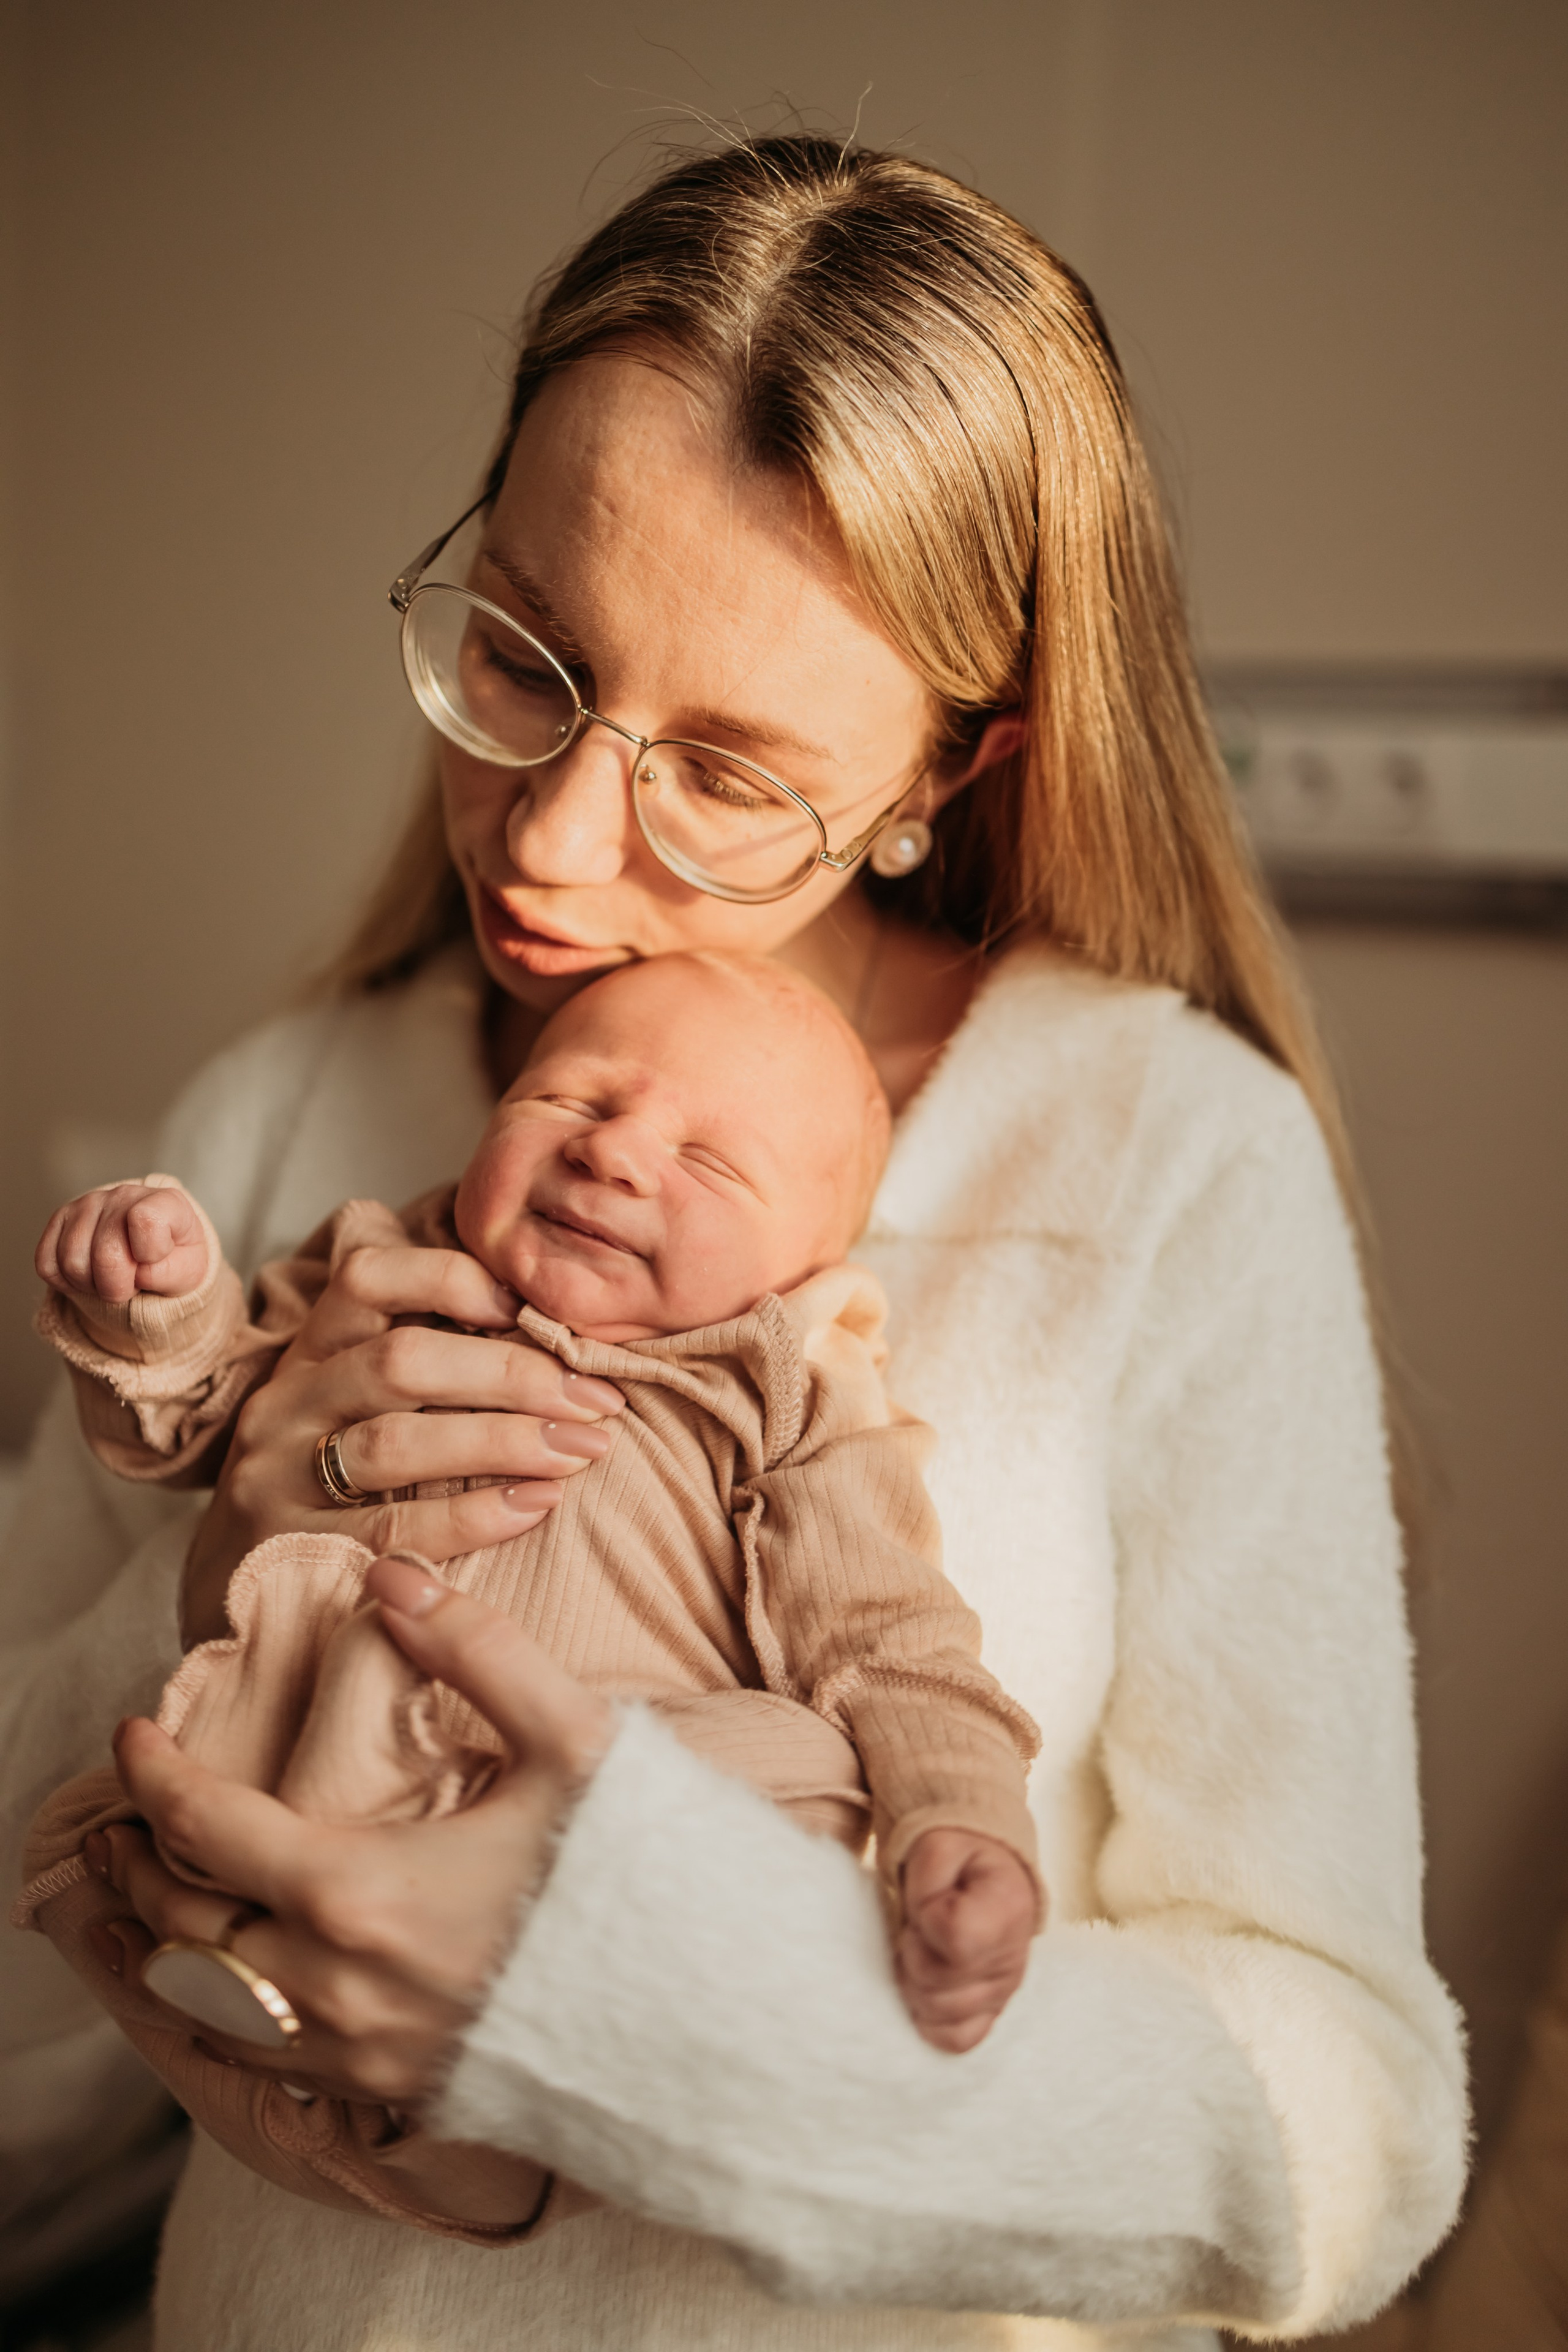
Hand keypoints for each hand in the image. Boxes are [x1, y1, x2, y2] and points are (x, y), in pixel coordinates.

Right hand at [36, 1180, 210, 1305]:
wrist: (150, 1252)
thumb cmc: (173, 1258)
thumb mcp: (189, 1271)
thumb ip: (172, 1273)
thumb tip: (141, 1272)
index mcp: (163, 1201)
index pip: (145, 1221)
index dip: (149, 1255)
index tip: (155, 1260)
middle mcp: (123, 1195)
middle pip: (105, 1254)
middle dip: (118, 1286)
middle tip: (131, 1284)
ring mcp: (87, 1204)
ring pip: (72, 1262)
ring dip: (91, 1286)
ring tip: (111, 1278)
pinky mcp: (59, 1220)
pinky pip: (47, 1264)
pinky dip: (66, 1283)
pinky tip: (89, 1274)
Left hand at [96, 1557, 614, 2104]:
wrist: (710, 2026)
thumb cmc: (641, 1878)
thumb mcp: (573, 1741)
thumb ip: (476, 1649)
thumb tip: (392, 1574)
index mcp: (357, 1893)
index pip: (205, 1828)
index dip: (151, 1775)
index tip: (132, 1734)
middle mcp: (332, 1986)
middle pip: (181, 1925)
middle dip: (134, 1863)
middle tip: (114, 1817)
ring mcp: (354, 2055)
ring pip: (203, 2005)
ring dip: (157, 1946)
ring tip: (134, 1902)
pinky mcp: (386, 2096)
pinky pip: (258, 2061)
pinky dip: (214, 2014)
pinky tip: (222, 1986)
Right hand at [181, 1240, 623, 1645]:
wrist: (238, 1590)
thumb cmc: (334, 1484)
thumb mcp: (358, 1407)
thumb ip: (430, 1364)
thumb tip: (554, 1328)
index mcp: (311, 1351)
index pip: (369, 1276)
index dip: (453, 1278)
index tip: (529, 1309)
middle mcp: (286, 1403)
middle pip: (401, 1361)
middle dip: (512, 1374)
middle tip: (599, 1398)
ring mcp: (277, 1478)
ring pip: (396, 1441)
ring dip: (503, 1441)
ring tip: (582, 1449)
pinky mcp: (291, 1552)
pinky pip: (390, 1527)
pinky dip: (473, 1515)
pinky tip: (537, 1505)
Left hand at [895, 1829, 1040, 2053]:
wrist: (981, 1871)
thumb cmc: (956, 1859)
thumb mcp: (937, 1847)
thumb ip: (927, 1880)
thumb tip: (922, 1926)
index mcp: (1009, 1907)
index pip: (955, 1938)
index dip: (927, 1920)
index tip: (929, 1901)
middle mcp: (1013, 1958)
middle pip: (940, 1986)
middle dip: (913, 1954)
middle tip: (917, 1927)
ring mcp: (1004, 1991)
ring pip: (942, 2017)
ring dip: (915, 1984)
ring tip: (922, 1951)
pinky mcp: (991, 2012)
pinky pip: (957, 2041)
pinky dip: (931, 2021)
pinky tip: (924, 1988)